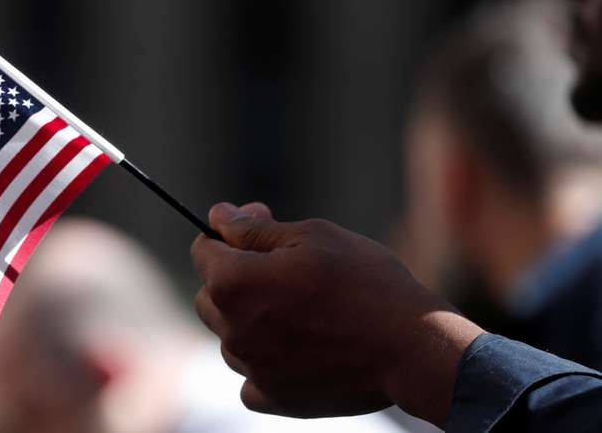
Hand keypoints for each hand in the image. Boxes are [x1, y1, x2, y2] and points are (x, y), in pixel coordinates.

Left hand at [191, 202, 483, 426]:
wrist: (411, 345)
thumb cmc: (365, 281)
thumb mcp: (312, 237)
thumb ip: (255, 229)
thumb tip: (218, 216)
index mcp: (234, 283)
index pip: (202, 250)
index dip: (227, 234)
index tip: (258, 228)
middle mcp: (232, 329)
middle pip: (209, 295)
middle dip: (234, 277)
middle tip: (283, 269)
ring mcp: (251, 367)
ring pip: (229, 336)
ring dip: (249, 319)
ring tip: (300, 309)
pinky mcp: (273, 397)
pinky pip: (249, 376)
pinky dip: (264, 362)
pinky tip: (296, 347)